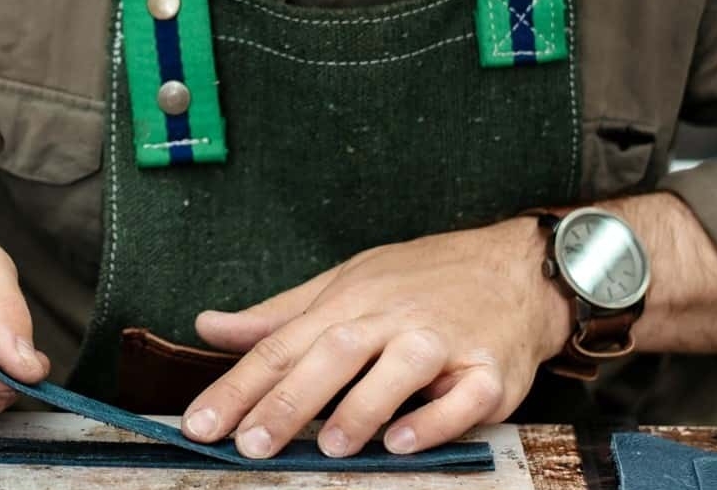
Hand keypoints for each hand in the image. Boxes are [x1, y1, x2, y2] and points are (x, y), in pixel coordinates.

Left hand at [179, 216, 569, 457]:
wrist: (516, 268)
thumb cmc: (421, 280)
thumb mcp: (343, 283)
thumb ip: (278, 316)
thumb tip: (208, 326)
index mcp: (349, 301)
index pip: (283, 345)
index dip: (238, 385)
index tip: (200, 425)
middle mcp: (391, 317)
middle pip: (332, 354)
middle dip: (288, 401)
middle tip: (249, 445)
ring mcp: (442, 342)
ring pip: (398, 370)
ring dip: (362, 408)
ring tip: (330, 447)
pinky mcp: (491, 370)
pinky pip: (463, 398)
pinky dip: (434, 421)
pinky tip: (403, 442)